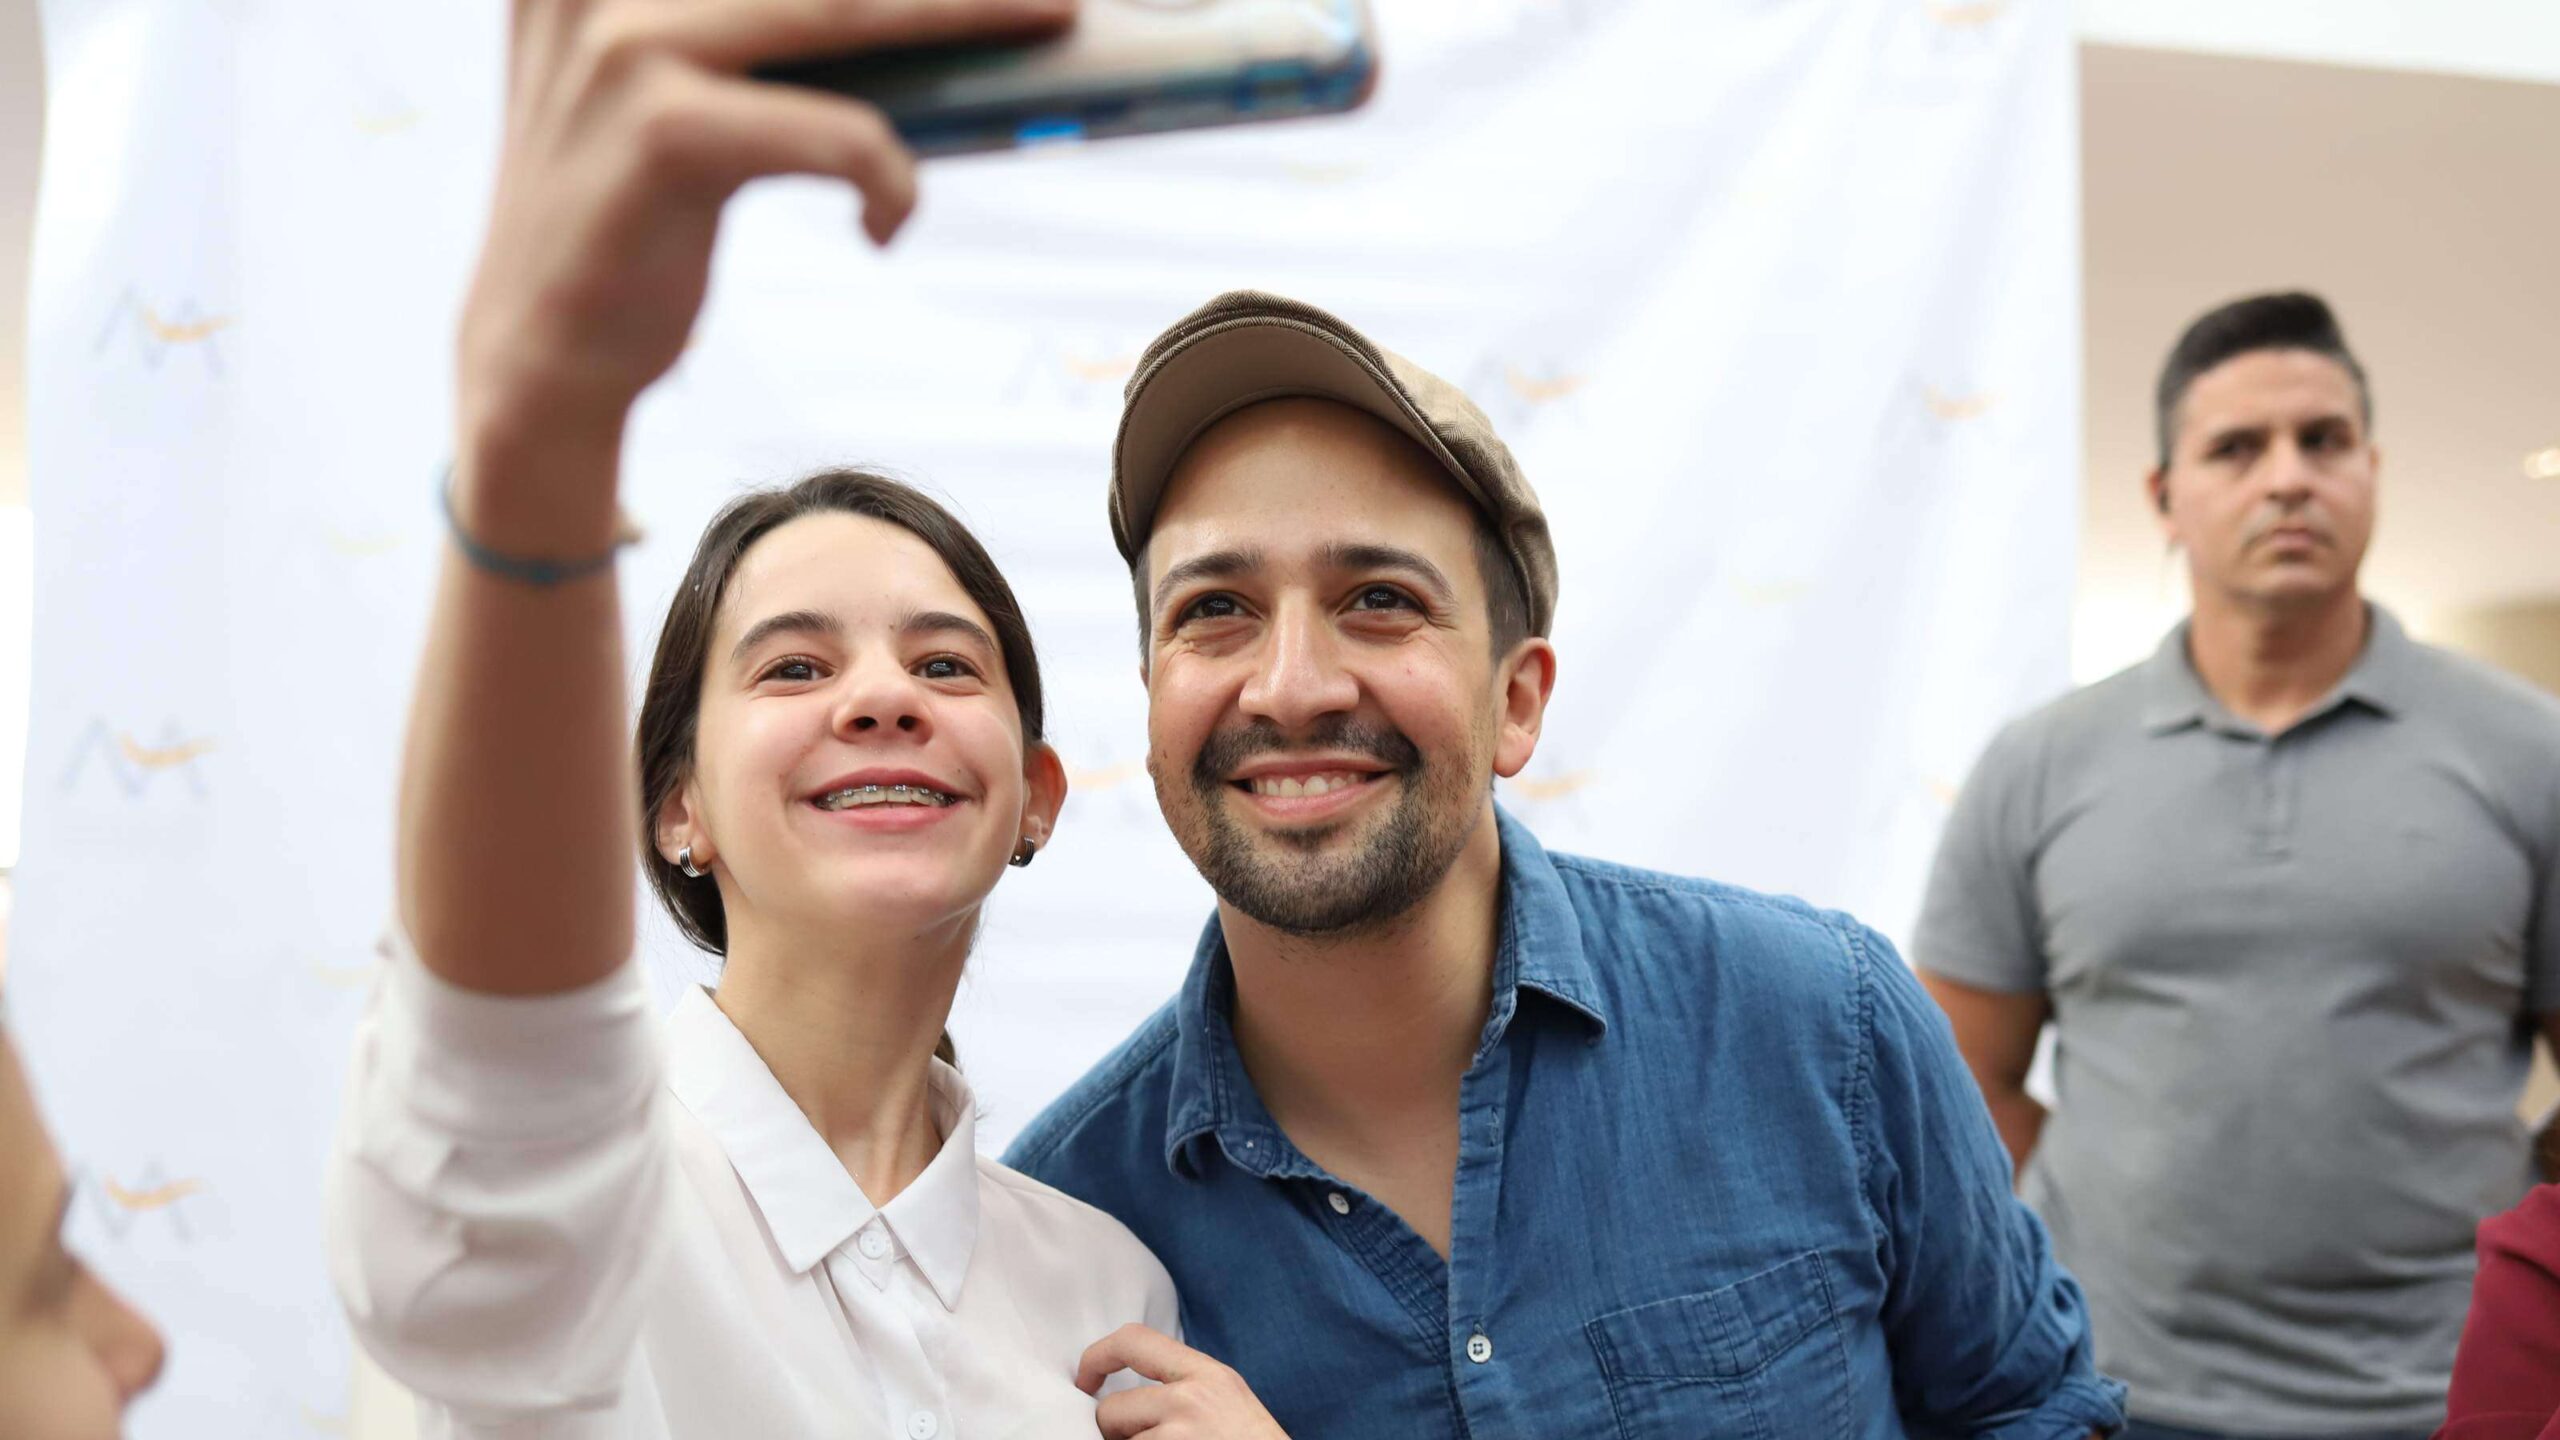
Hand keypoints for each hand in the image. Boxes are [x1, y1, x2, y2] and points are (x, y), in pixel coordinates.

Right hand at [457, 0, 1073, 463]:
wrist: (538, 358)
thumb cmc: (636, 221)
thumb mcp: (680, 92)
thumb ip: (762, 35)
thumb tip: (926, 13)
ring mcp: (625, 42)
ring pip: (846, 8)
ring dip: (970, 14)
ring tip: (1048, 21)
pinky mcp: (662, 128)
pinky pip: (837, 132)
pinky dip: (889, 173)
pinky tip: (885, 224)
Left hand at [1076, 1324, 1288, 1439]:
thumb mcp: (1226, 1397)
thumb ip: (1184, 1383)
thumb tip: (1125, 1386)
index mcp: (1207, 1373)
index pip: (1131, 1340)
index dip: (1095, 1357)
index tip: (1085, 1381)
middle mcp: (1191, 1400)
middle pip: (1112, 1409)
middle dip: (1113, 1432)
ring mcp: (1179, 1437)